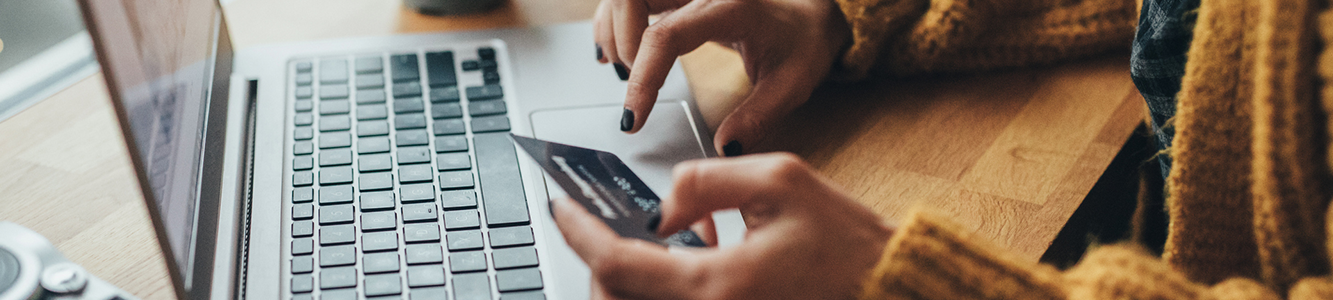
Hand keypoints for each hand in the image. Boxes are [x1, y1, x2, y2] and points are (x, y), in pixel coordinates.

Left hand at [553, 153, 894, 298]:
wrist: (891, 292)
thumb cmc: (849, 247)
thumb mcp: (781, 180)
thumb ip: (706, 180)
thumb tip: (665, 206)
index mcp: (715, 287)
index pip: (615, 264)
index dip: (579, 232)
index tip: (562, 207)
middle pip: (614, 299)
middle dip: (603, 261)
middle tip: (614, 225)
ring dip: (633, 278)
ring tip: (672, 240)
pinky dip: (663, 288)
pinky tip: (696, 259)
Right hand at [594, 0, 850, 155]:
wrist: (810, 15)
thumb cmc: (803, 42)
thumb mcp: (792, 84)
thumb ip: (758, 117)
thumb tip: (725, 147)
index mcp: (731, 7)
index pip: (667, 35)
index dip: (644, 77)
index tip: (634, 118)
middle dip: (622, 44)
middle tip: (635, 85)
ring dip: (614, 32)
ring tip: (627, 72)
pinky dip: (614, 24)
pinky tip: (617, 53)